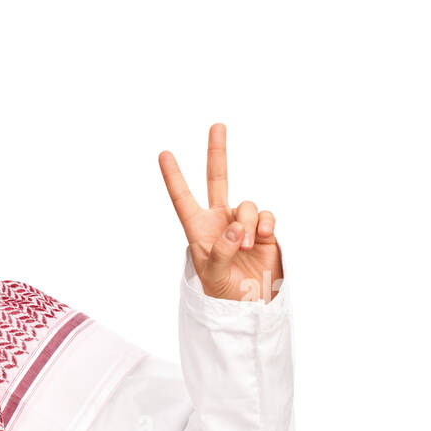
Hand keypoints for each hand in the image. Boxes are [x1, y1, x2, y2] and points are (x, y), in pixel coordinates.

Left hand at [159, 123, 282, 301]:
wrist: (249, 306)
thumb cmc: (223, 293)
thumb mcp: (213, 276)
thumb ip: (222, 251)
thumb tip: (237, 227)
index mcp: (198, 230)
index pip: (183, 199)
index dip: (174, 177)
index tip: (164, 153)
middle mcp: (219, 221)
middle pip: (218, 180)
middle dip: (217, 153)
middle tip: (217, 125)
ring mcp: (243, 223)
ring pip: (247, 205)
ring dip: (249, 223)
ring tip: (247, 246)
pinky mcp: (265, 230)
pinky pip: (266, 215)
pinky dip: (266, 224)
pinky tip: (263, 239)